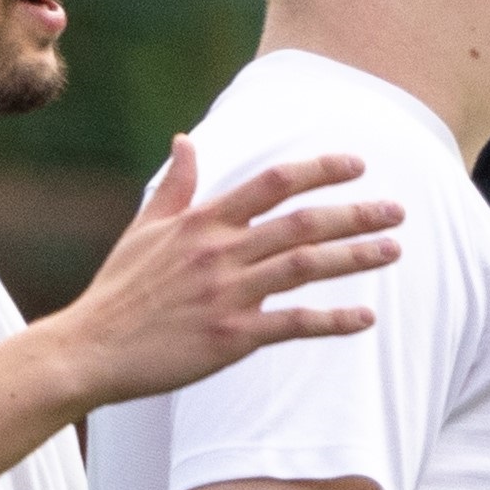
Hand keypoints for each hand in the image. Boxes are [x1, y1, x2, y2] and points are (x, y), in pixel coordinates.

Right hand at [40, 142, 393, 398]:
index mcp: (201, 222)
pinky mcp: (231, 337)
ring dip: (355, 257)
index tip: (358, 165)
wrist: (91, 348)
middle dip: (355, 214)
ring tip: (393, 250)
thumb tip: (186, 141)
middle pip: (302, 223)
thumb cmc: (118, 290)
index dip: (319, 169)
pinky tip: (365, 317)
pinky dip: (333, 320)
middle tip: (398, 210)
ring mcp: (227, 295)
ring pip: (305, 267)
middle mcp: (219, 252)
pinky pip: (294, 325)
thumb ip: (175, 186)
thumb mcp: (143, 229)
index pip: (272, 183)